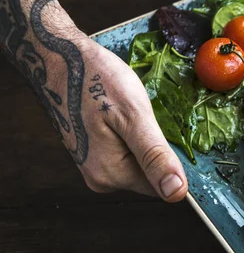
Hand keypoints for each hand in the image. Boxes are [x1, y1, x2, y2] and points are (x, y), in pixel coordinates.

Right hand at [75, 37, 187, 201]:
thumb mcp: (134, 116)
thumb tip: (176, 193)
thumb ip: (155, 156)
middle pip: (149, 176)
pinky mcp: (91, 154)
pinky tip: (123, 116)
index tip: (168, 132)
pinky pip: (126, 154)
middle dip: (157, 150)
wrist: (58, 59)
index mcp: (111, 175)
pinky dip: (132, 136)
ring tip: (131, 113)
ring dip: (144, 142)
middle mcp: (100, 179)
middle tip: (146, 116)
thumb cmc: (95, 80)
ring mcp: (93, 167)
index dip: (173, 162)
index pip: (162, 186)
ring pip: (138, 163)